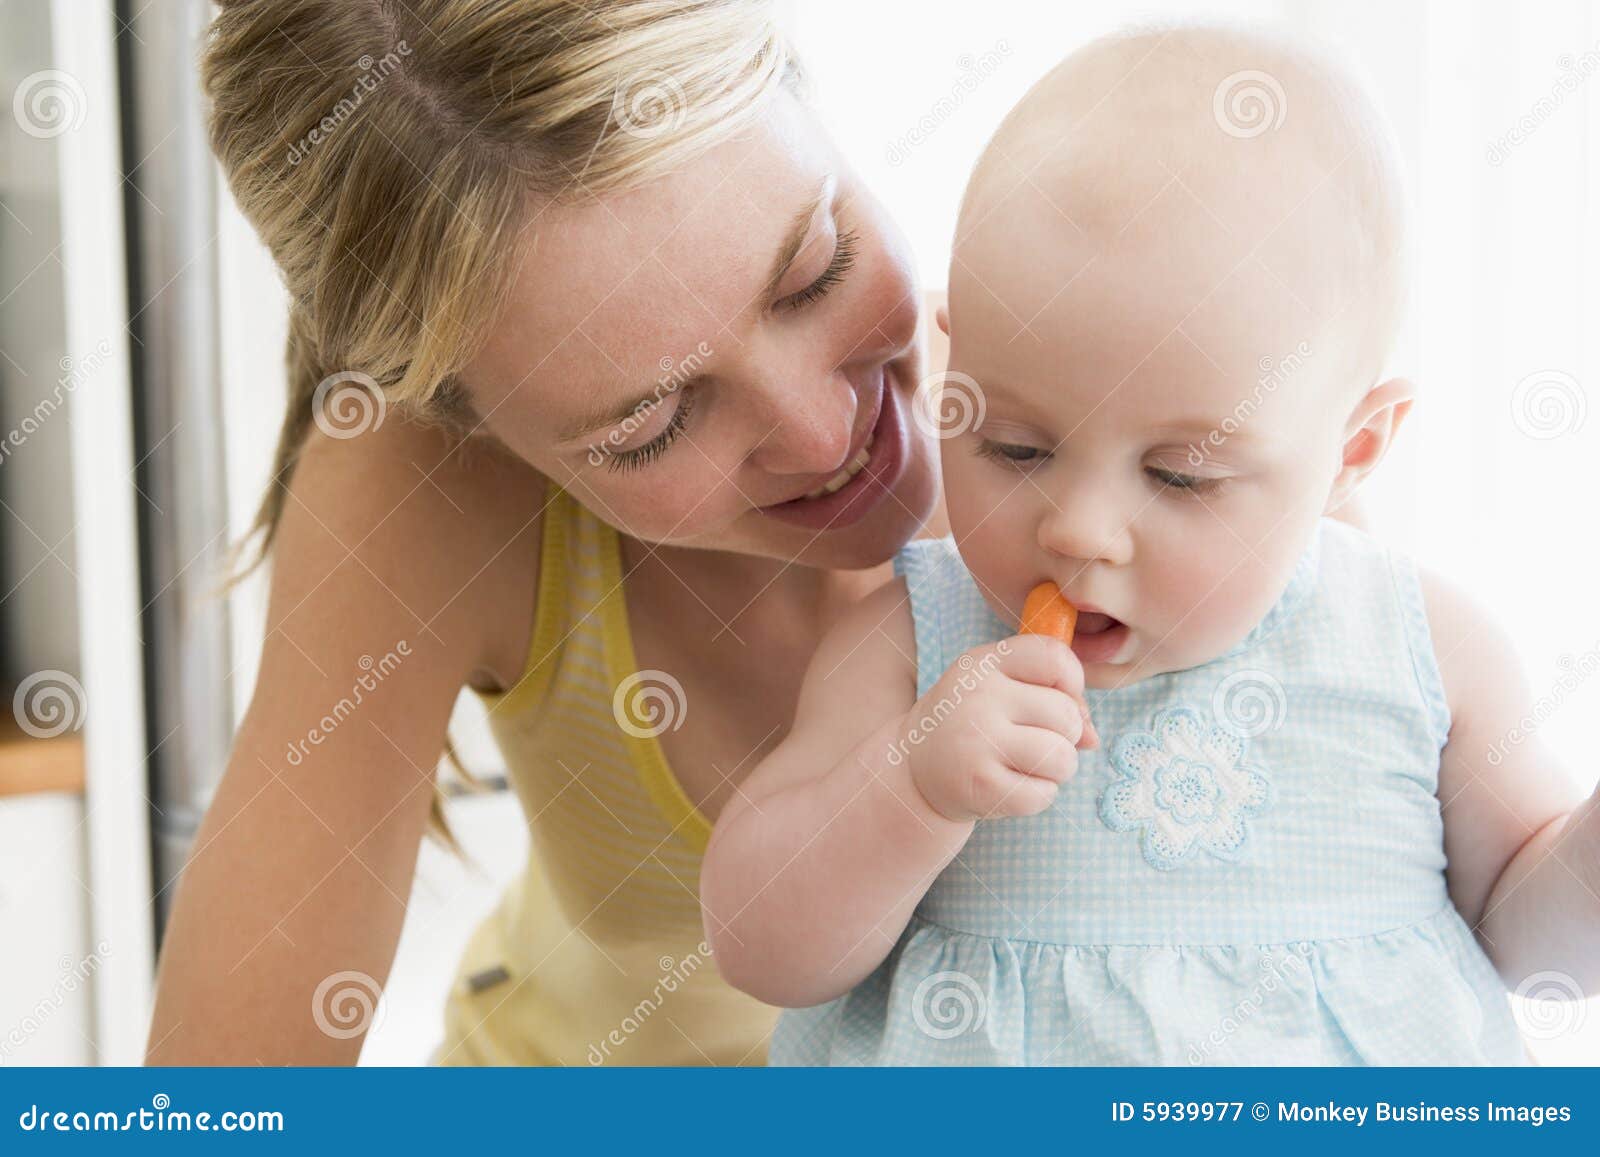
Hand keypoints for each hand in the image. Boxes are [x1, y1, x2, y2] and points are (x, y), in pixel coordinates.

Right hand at [899, 634, 1097, 822]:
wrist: (914, 770)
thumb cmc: (973, 724)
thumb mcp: (1001, 689)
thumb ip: (1054, 697)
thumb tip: (1092, 737)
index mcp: (984, 663)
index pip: (1055, 657)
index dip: (1072, 682)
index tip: (1057, 699)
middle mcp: (978, 696)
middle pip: (1066, 715)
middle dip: (1064, 736)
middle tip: (1032, 741)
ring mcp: (976, 741)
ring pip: (1062, 757)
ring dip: (1055, 769)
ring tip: (1024, 764)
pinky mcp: (980, 785)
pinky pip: (1044, 794)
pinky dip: (1038, 796)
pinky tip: (1010, 786)